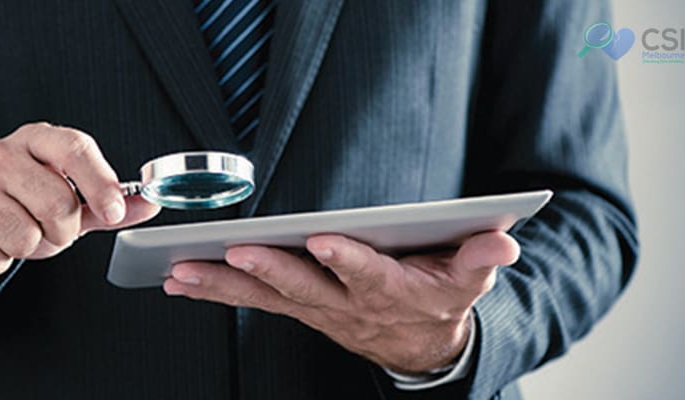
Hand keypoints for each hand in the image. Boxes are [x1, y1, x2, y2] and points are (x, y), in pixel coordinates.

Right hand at [0, 122, 160, 277]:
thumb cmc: (20, 203)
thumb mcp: (67, 196)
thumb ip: (107, 202)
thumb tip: (150, 204)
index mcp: (36, 139)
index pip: (75, 148)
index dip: (101, 183)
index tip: (114, 212)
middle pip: (57, 204)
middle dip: (63, 232)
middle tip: (51, 231)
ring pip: (24, 237)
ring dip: (30, 250)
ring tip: (18, 235)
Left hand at [163, 231, 518, 373]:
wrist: (421, 346)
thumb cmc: (440, 296)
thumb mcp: (469, 278)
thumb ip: (482, 257)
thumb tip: (504, 242)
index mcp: (392, 290)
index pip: (369, 275)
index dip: (348, 261)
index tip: (323, 240)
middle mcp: (348, 304)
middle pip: (306, 288)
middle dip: (271, 271)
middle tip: (237, 253)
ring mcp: (318, 310)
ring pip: (267, 298)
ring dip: (224, 285)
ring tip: (181, 271)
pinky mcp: (297, 309)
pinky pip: (252, 303)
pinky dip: (216, 292)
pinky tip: (179, 280)